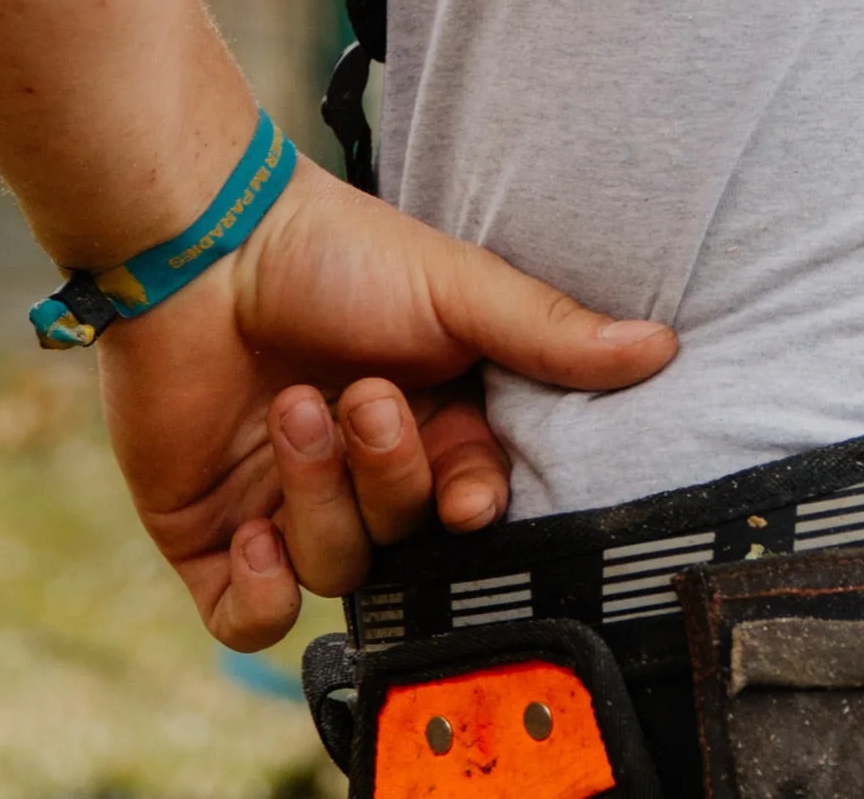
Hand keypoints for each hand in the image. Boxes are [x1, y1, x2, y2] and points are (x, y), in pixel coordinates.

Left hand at [93, 157, 675, 649]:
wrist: (201, 243)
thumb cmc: (331, 250)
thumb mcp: (456, 288)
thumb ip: (550, 334)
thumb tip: (662, 348)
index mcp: (427, 419)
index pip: (470, 506)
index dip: (470, 506)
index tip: (465, 482)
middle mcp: (360, 470)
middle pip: (406, 540)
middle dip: (388, 478)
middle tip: (361, 398)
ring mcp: (287, 505)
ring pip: (336, 572)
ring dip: (320, 499)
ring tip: (297, 408)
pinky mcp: (215, 534)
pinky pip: (251, 620)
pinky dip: (261, 593)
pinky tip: (254, 527)